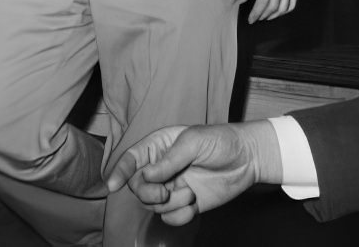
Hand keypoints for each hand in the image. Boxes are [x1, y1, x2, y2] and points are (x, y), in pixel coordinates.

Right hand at [104, 120, 281, 223]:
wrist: (247, 159)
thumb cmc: (218, 141)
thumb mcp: (192, 142)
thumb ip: (169, 159)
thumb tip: (148, 175)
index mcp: (157, 146)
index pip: (131, 159)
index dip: (119, 171)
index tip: (112, 186)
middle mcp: (160, 168)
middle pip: (137, 186)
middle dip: (148, 193)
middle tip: (165, 192)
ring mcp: (172, 186)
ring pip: (152, 204)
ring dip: (168, 204)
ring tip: (189, 194)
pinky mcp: (185, 204)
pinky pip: (170, 218)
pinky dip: (178, 217)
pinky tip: (192, 207)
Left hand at [236, 0, 300, 22]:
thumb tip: (240, 1)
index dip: (257, 11)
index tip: (251, 18)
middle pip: (275, 4)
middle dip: (264, 15)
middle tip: (256, 18)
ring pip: (285, 5)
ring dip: (274, 15)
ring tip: (265, 16)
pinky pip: (293, 1)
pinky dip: (285, 10)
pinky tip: (277, 11)